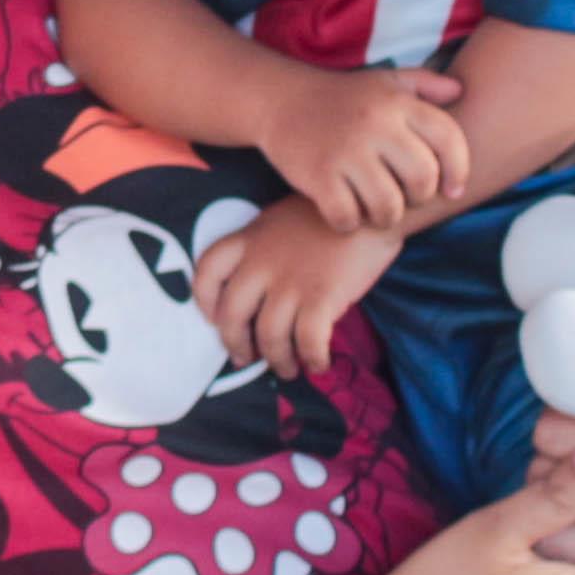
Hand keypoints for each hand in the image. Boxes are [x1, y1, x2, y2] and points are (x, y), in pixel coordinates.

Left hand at [192, 205, 397, 375]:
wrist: (370, 204)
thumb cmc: (330, 213)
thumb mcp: (281, 219)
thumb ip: (262, 247)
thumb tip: (259, 288)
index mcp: (250, 239)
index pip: (208, 271)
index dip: (204, 300)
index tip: (213, 318)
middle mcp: (262, 263)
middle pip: (232, 315)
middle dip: (236, 344)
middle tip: (246, 359)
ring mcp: (291, 281)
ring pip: (269, 336)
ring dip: (278, 360)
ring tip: (288, 369)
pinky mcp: (322, 296)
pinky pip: (308, 341)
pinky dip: (312, 358)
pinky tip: (319, 363)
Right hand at [259, 64, 472, 231]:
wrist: (280, 99)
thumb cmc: (342, 97)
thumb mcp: (384, 81)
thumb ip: (424, 84)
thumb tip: (460, 91)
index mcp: (397, 103)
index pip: (449, 140)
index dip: (459, 170)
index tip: (452, 190)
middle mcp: (375, 124)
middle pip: (421, 180)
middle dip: (418, 198)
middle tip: (404, 198)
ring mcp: (345, 151)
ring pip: (388, 206)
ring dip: (386, 217)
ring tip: (377, 211)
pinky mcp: (318, 175)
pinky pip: (348, 217)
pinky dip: (349, 224)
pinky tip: (345, 214)